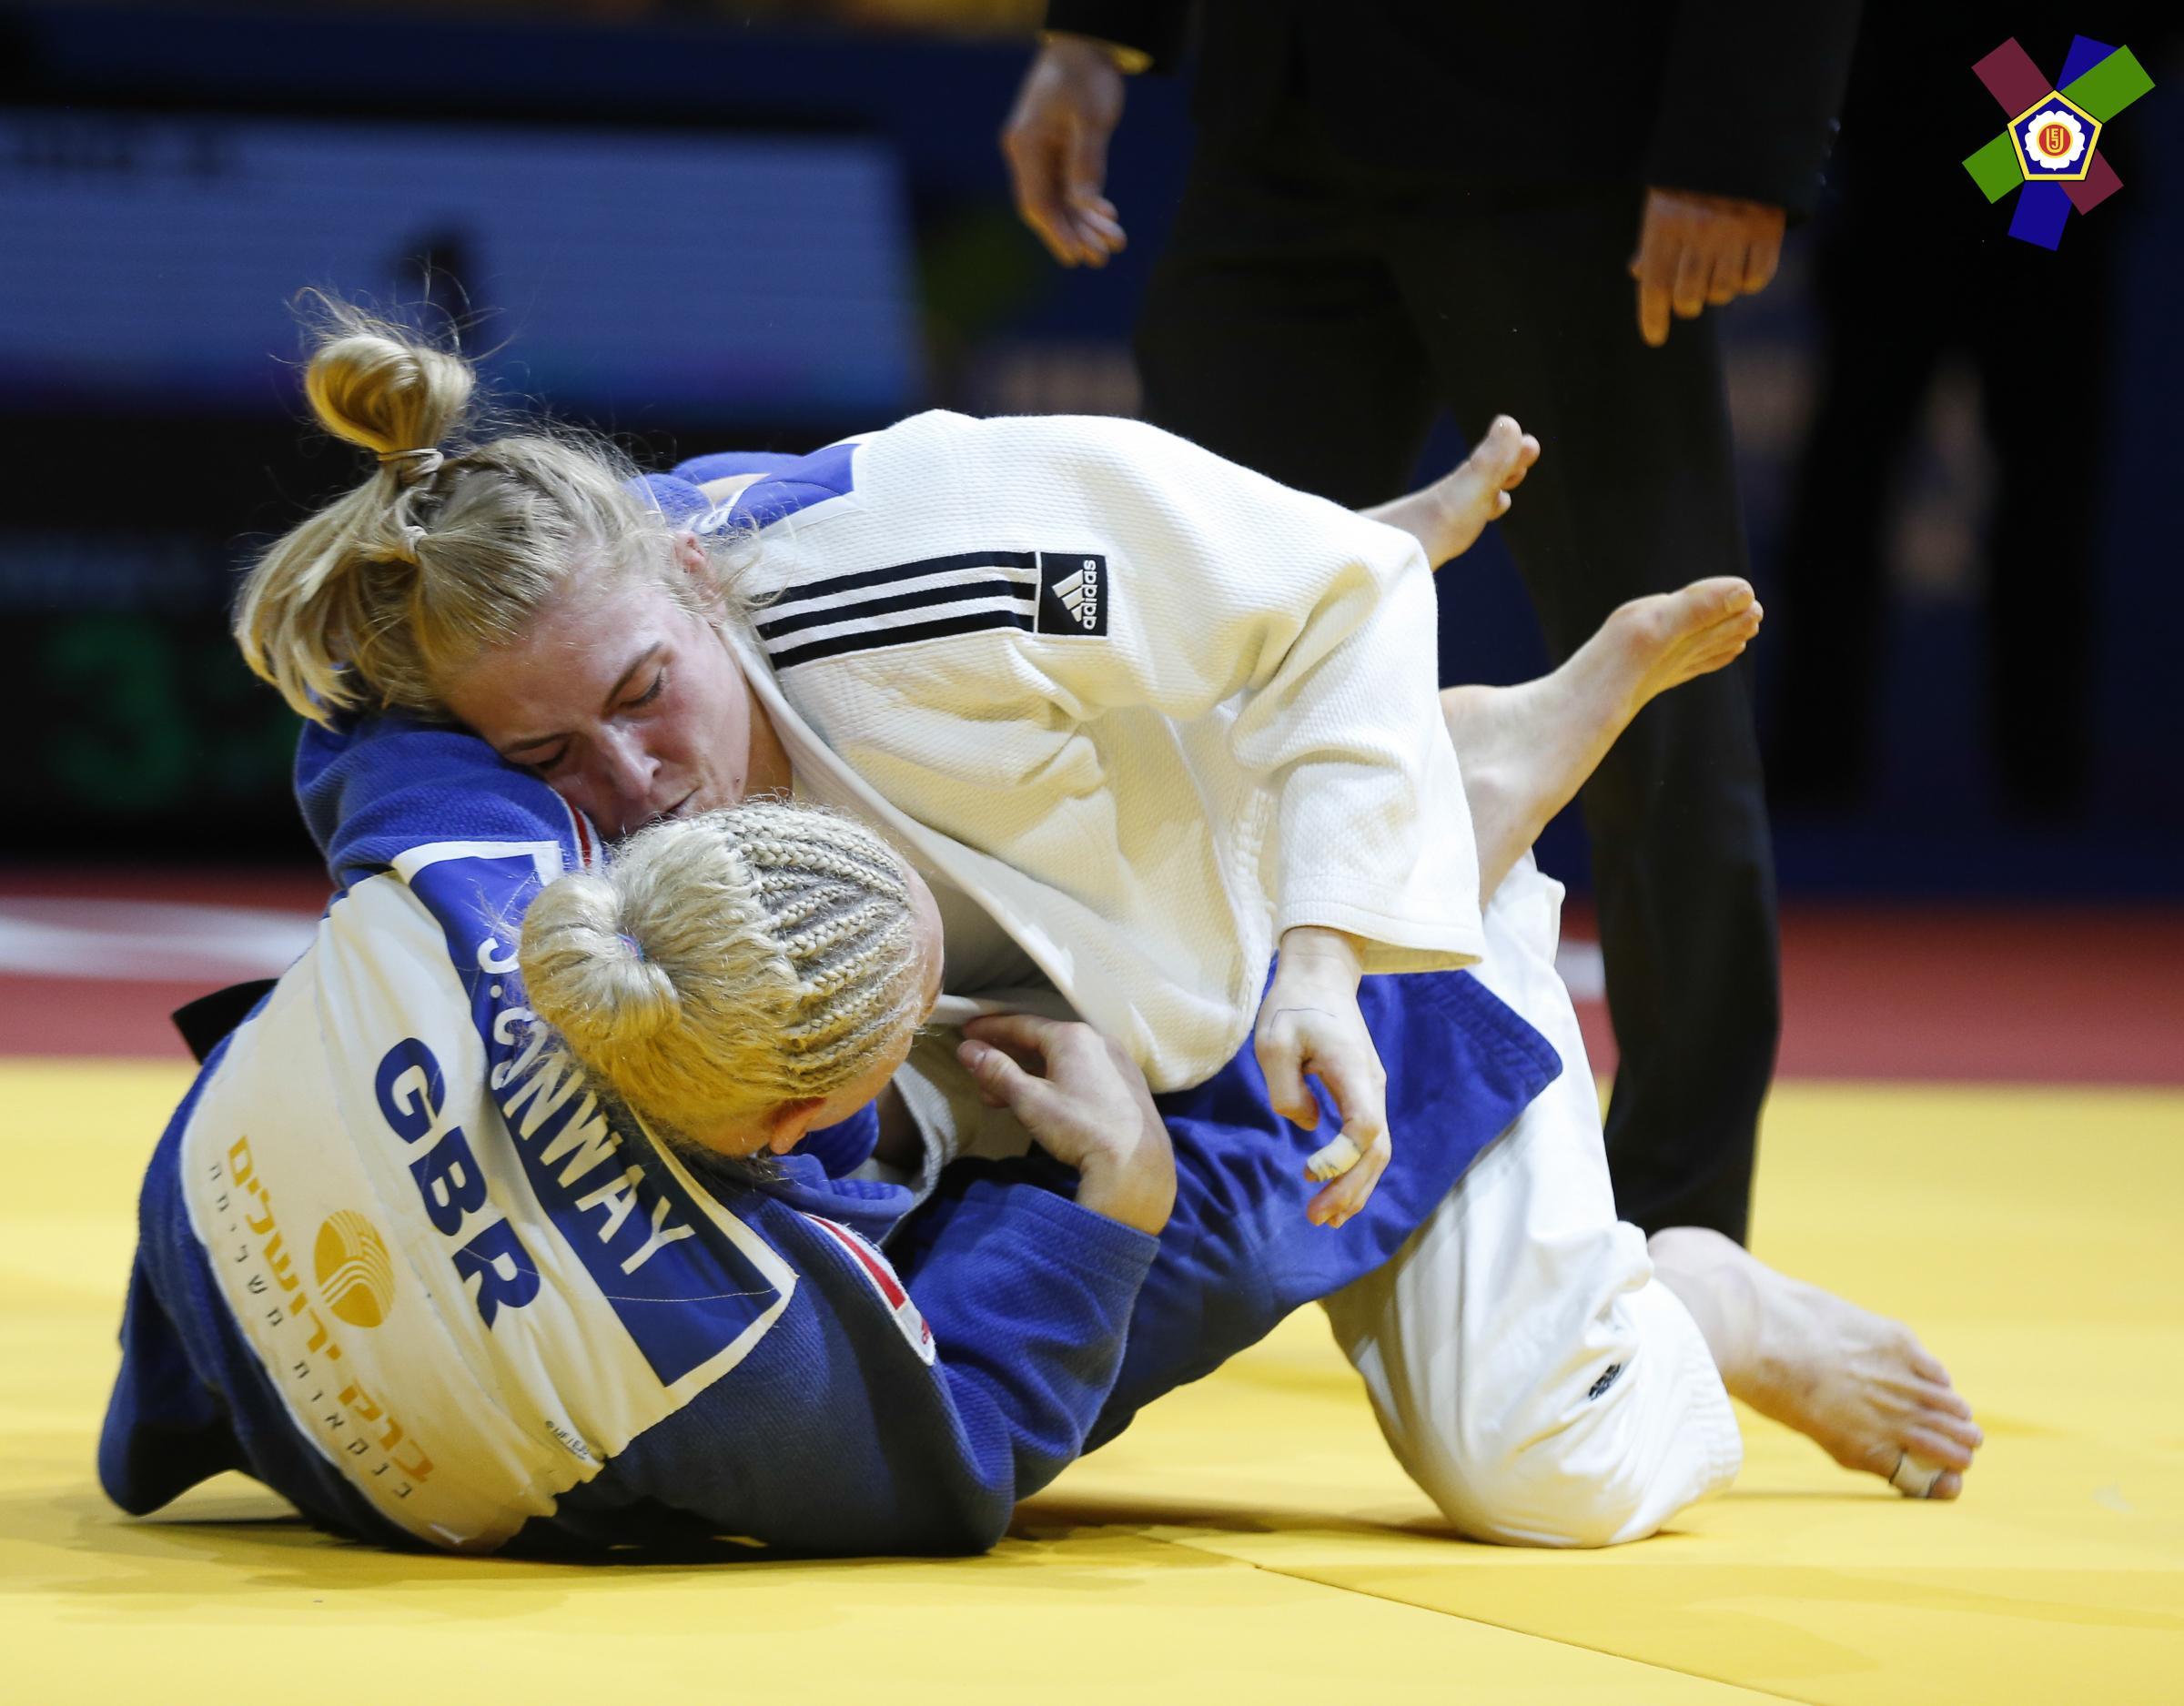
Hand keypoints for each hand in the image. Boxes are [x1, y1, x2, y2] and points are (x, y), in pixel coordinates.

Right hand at [959, 1013, 1174, 1234]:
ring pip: (1062, 1061)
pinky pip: (1082, 1074)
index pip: (1022, 1024)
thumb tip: (968, 1049)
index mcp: (1073, 1037)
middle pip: (1042, 1042)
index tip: (967, 1030)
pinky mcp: (1127, 1086)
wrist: (1135, 1163)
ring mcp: (1116, 1063)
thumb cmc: (1079, 1127)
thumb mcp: (1030, 1100)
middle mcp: (1098, 1041)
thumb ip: (997, 1072)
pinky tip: (1042, 1103)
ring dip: (1029, 1076)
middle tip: (980, 1073)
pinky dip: (1056, 1082)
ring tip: (1001, 1098)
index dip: (991, 1028)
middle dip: (1007, 1059)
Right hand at [1001, 35, 1129, 267]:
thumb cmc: (1085, 77)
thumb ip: (1087, 163)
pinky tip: (1108, 222)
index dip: (1056, 231)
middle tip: (1102, 258)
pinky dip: (1088, 208)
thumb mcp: (1091, 119)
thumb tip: (1086, 208)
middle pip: (1048, 207)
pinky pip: (1071, 190)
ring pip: (1061, 202)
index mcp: (1025, 144)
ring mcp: (1042, 157)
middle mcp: (1028, 155)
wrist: (1085, 50)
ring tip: (1113, 246)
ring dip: (1085, 225)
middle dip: (1075, 234)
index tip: (1075, 255)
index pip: (1036, 201)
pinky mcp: (1059, 156)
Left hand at [1255, 928, 1389, 1228]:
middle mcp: (1372, 1086)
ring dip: (1355, 1189)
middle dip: (1350, 1190)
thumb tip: (1305, 1125)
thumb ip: (1285, 1088)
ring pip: (1377, 1152)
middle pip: (1376, 1151)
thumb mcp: (1272, 1041)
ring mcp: (1372, 1092)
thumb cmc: (1293, 1006)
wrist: (1321, 977)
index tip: (1308, 1170)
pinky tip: (1335, 1193)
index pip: (1364, 1127)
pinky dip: (1356, 1172)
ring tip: (1327, 1219)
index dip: (1341, 1157)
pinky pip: (1368, 1142)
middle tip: (1317, 1219)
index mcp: (1352, 1070)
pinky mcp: (1363, 1096)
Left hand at [1628, 187, 1784, 348]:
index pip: (1655, 285)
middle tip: (1689, 297)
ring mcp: (1735, 231)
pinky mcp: (1768, 230)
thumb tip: (1638, 274)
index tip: (1655, 338)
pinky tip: (1742, 267)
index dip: (1652, 317)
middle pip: (1690, 297)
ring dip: (1718, 291)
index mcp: (1666, 223)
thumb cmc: (1692, 175)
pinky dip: (1748, 281)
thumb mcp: (1662, 199)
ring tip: (1716, 274)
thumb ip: (1652, 239)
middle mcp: (1700, 230)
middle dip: (1687, 304)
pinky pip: (1756, 278)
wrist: (1743, 135)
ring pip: (1723, 291)